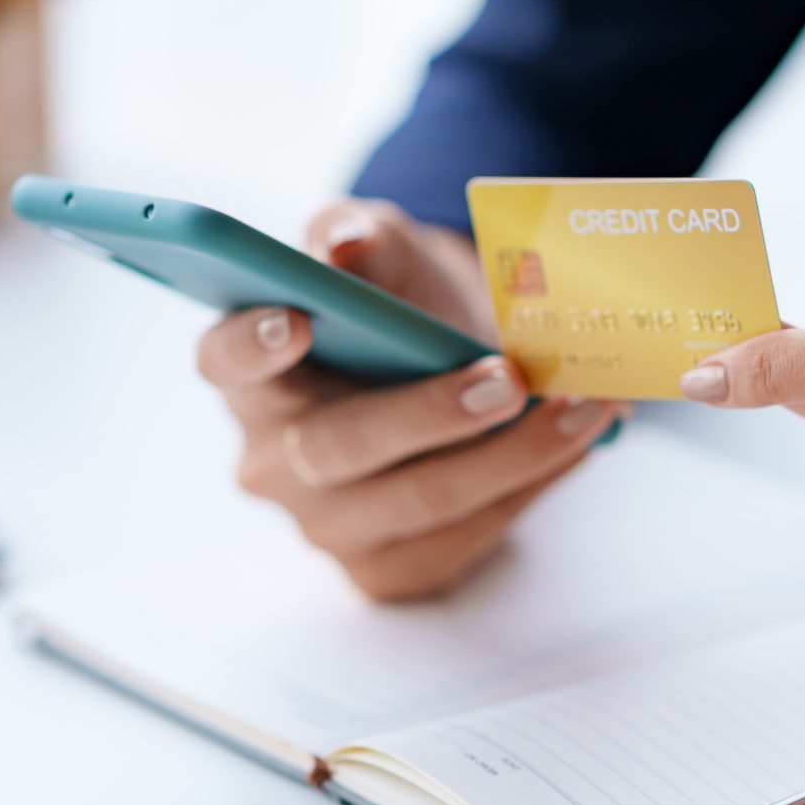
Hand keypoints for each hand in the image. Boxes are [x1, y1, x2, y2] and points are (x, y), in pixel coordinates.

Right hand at [197, 198, 624, 600]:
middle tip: (509, 380)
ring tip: (581, 410)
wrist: (457, 365)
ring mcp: (326, 525)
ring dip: (510, 457)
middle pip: (335, 447)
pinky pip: (459, 539)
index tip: (296, 319)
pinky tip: (573, 448)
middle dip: (428, 414)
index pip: (222, 362)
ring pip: (415, 502)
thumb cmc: (405, 306)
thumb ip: (362, 234)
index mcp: (252, 374)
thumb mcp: (389, 252)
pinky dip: (525, 491)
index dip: (249, 347)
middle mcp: (272, 460)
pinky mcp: (386, 569)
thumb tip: (344, 243)